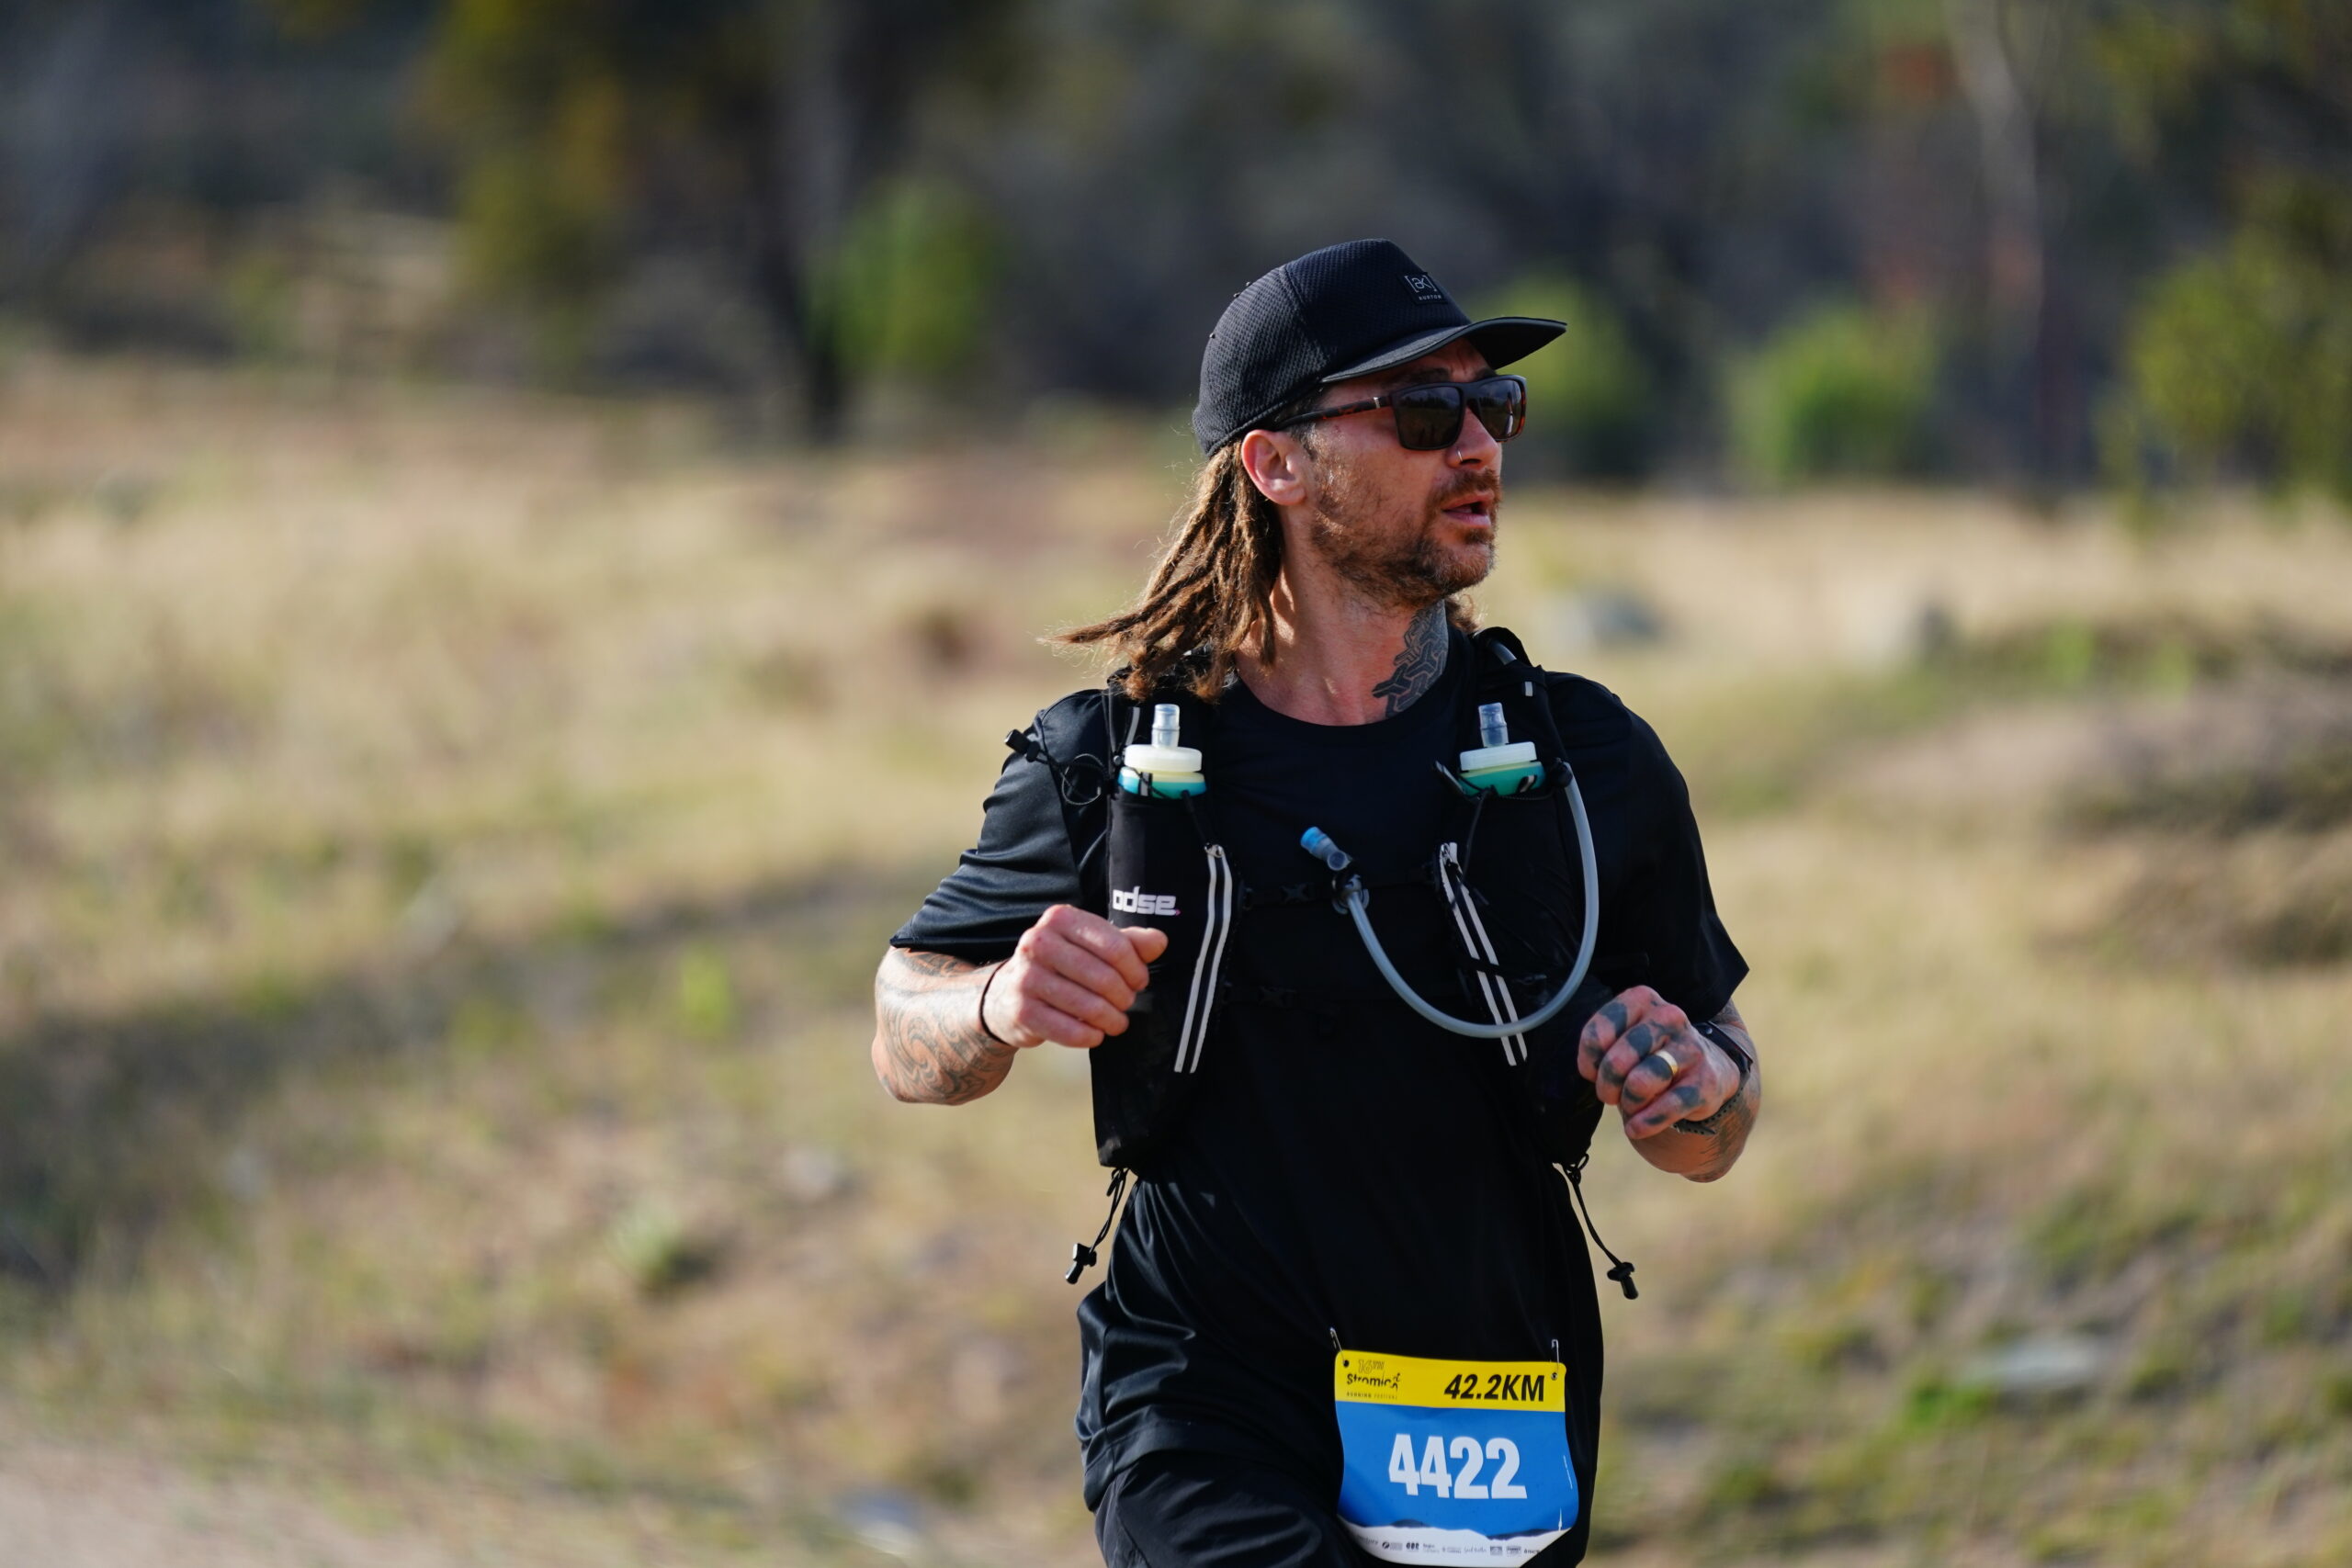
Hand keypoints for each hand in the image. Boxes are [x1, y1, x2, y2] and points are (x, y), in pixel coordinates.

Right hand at [981, 905, 1169, 1049]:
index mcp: (1060, 919)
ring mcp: (1026, 977)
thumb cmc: (1061, 965)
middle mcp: (1037, 942)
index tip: (1140, 981)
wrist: (1007, 994)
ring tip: (1116, 1022)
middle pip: (1104, 978)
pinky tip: (1095, 1034)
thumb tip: (1159, 942)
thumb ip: (1129, 942)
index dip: (1136, 969)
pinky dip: (1090, 1036)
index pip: (1115, 946)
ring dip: (1111, 1020)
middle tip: (1126, 1004)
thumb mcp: (1093, 945)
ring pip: (1089, 1006)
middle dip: (1124, 997)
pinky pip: (1069, 1030)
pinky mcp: (1021, 1010)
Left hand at [1577, 985, 1738, 1140]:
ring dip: (1628, 1103)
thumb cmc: (1650, 1054)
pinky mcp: (1706, 1081)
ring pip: (1641, 1083)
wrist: (1708, 1070)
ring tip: (1631, 1106)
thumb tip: (1595, 1073)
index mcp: (1642, 1000)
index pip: (1598, 1032)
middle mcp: (1669, 1016)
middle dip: (1607, 1086)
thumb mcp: (1622, 1038)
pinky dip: (1646, 1123)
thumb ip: (1600, 1047)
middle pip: (1617, 1060)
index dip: (1590, 1062)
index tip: (1595, 1072)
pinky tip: (1637, 1127)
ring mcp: (1690, 1048)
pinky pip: (1667, 1107)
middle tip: (1611, 1095)